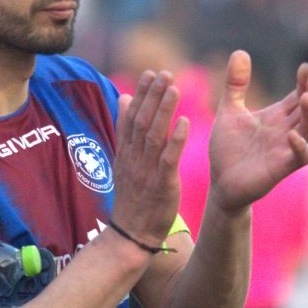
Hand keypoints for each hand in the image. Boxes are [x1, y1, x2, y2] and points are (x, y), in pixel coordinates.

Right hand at [111, 69, 190, 244]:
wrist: (131, 234)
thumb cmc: (132, 197)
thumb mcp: (124, 162)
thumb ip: (125, 130)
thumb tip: (124, 97)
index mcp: (126, 152)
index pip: (132, 117)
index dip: (141, 94)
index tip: (150, 73)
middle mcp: (134, 158)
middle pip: (142, 122)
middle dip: (152, 96)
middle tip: (163, 73)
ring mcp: (146, 172)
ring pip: (154, 136)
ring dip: (163, 111)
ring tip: (173, 88)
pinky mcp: (161, 185)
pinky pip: (168, 160)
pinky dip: (175, 140)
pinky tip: (184, 122)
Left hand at [207, 52, 307, 215]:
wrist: (220, 182)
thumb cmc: (227, 149)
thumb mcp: (229, 110)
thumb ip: (236, 84)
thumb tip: (240, 51)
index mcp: (276, 117)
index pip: (297, 96)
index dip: (303, 83)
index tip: (305, 67)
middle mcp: (286, 131)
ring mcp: (286, 150)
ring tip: (305, 97)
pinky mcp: (281, 168)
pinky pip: (300, 158)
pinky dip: (300, 147)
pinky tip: (292, 135)